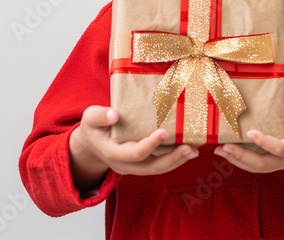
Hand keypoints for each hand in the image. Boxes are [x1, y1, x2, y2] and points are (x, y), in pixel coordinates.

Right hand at [69, 105, 198, 192]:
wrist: (91, 146)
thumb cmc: (93, 129)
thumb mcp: (89, 118)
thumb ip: (99, 116)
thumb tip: (114, 114)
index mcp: (112, 153)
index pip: (135, 153)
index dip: (150, 144)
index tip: (164, 132)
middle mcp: (125, 164)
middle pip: (152, 167)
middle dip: (173, 158)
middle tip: (190, 147)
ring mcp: (134, 167)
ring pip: (158, 168)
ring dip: (178, 160)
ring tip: (194, 149)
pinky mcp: (141, 165)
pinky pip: (160, 165)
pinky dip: (174, 159)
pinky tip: (187, 150)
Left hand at [215, 105, 283, 175]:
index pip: (282, 149)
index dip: (266, 143)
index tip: (250, 132)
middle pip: (265, 164)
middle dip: (243, 157)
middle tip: (224, 147)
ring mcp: (281, 162)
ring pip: (258, 167)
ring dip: (237, 160)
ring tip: (219, 150)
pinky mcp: (274, 160)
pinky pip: (256, 164)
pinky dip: (240, 159)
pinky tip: (225, 151)